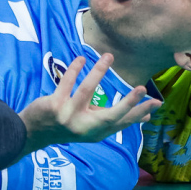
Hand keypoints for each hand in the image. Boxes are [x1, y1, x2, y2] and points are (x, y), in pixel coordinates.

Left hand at [19, 54, 155, 150]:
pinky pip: (66, 84)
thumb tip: (145, 116)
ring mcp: (69, 117)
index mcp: (98, 132)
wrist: (34, 133)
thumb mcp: (94, 126)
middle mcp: (85, 127)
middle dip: (128, 103)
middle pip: (110, 116)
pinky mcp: (54, 107)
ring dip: (98, 72)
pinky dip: (74, 70)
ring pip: (86, 92)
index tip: (157, 103)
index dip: (140, 112)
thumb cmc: (70, 125)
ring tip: (109, 56)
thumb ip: (116, 119)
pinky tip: (81, 59)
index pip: (123, 122)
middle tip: (143, 89)